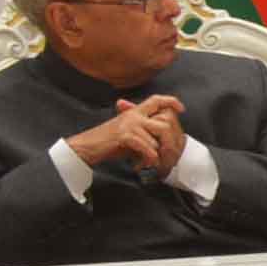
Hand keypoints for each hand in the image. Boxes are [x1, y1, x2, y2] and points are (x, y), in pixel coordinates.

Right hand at [71, 95, 185, 173]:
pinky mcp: (125, 135)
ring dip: (156, 157)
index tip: (181, 109)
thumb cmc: (107, 143)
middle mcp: (134, 115)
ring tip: (149, 164)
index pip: (156, 100)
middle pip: (166, 122)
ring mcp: (130, 124)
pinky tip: (140, 165)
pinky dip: (148, 160)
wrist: (85, 147)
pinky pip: (148, 149)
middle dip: (171, 143)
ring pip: (158, 140)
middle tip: (169, 157)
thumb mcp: (128, 134)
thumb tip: (164, 141)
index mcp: (134, 112)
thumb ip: (145, 133)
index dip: (171, 102)